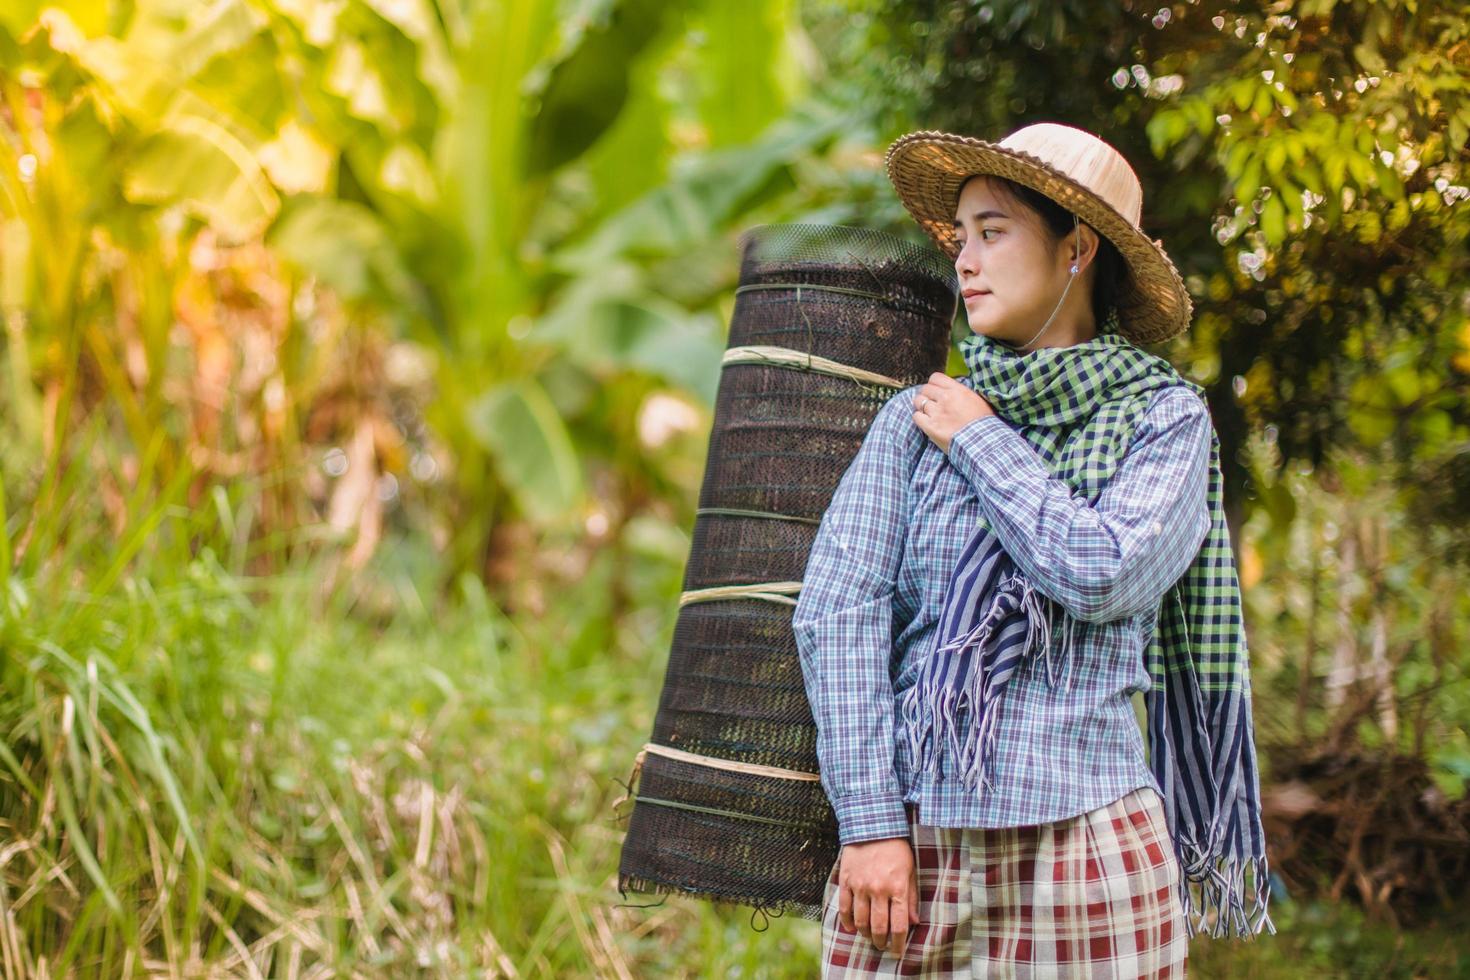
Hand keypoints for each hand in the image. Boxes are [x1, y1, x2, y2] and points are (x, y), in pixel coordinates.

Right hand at [836, 838, 921, 958]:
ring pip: (860, 921)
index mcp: (897, 888)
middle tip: (882, 946)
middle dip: (881, 941)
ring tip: (869, 937)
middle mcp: (878, 890)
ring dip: (865, 933)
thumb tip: (913, 922)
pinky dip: (847, 921)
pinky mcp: (846, 881)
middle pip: (878, 927)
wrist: (872, 826)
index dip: (898, 943)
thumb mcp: (910, 871)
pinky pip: (844, 907)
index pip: (898, 925)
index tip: (897, 951)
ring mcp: (860, 886)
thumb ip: (910, 897)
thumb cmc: (895, 848)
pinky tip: (852, 928)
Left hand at [911, 373, 993, 453]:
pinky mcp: (930, 427)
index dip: (933, 384)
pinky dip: (919, 418)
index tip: (935, 390)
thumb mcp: (977, 400)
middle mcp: (945, 398)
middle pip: (925, 389)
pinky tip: (926, 422)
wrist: (982, 441)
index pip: (936, 378)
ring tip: (927, 412)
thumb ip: (962, 393)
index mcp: (957, 390)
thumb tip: (953, 390)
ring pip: (918, 401)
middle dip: (926, 395)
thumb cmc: (983, 423)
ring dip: (921, 406)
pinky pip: (916, 416)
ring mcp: (936, 412)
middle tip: (931, 402)